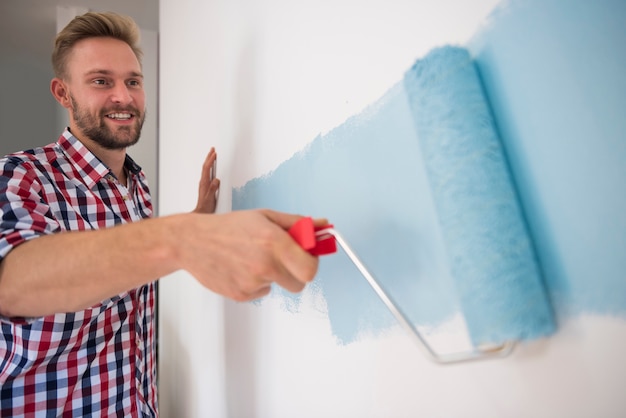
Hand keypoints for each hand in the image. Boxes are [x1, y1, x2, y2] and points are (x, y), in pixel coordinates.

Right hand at [176, 209, 326, 300]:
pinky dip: (256, 282)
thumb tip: (322, 226)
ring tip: (255, 258)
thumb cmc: (229, 227)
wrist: (192, 241)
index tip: (307, 257)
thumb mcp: (265, 216)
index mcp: (274, 242)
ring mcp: (252, 282)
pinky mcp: (241, 295)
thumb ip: (297, 224)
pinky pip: (261, 291)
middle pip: (299, 283)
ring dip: (274, 275)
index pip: (310, 269)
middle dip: (296, 272)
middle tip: (283, 259)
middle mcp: (265, 264)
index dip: (312, 263)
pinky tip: (242, 267)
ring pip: (278, 286)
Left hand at [194, 147, 219, 213]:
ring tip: (212, 155)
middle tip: (212, 149)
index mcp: (204, 183)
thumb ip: (213, 189)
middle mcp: (203, 182)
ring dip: (209, 161)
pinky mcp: (206, 186)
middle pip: (205, 166)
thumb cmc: (206, 207)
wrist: (201, 212)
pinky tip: (212, 168)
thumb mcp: (210, 198)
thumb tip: (216, 180)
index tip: (214, 153)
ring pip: (206, 169)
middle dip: (209, 157)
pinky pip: (207, 173)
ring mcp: (204, 183)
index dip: (210, 160)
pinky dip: (210, 167)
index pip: (207, 168)